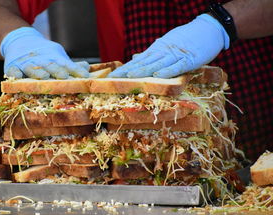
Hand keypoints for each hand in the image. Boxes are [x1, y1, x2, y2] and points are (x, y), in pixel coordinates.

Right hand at [0, 27, 89, 78]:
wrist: (20, 41)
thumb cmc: (44, 55)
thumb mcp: (57, 56)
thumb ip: (70, 66)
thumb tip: (87, 68)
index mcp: (53, 58)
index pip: (66, 64)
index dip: (75, 70)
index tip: (84, 76)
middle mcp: (41, 60)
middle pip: (50, 65)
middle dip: (57, 70)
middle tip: (64, 76)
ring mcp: (26, 63)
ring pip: (32, 68)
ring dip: (37, 72)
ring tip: (44, 76)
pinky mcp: (12, 66)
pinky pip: (13, 70)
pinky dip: (14, 74)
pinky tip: (18, 77)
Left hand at [109, 14, 229, 78]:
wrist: (209, 29)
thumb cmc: (186, 39)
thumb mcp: (166, 44)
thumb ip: (151, 54)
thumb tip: (135, 57)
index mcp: (157, 49)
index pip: (137, 61)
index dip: (124, 68)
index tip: (111, 76)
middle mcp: (163, 52)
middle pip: (143, 63)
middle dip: (128, 71)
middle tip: (114, 79)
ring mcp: (176, 55)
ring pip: (157, 64)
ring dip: (143, 70)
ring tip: (130, 76)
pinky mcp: (189, 59)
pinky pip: (177, 66)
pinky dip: (167, 71)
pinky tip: (157, 75)